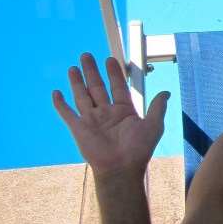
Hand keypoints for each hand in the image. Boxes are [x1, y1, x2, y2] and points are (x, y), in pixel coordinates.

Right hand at [52, 53, 168, 176]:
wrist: (121, 168)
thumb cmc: (139, 150)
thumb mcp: (153, 125)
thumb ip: (157, 107)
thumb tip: (166, 92)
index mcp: (123, 111)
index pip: (117, 87)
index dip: (114, 73)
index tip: (110, 60)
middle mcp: (106, 113)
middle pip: (97, 87)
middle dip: (92, 71)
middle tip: (86, 55)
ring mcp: (92, 120)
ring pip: (82, 96)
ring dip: (77, 82)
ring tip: (73, 67)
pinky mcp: (79, 129)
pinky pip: (67, 114)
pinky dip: (60, 104)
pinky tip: (56, 93)